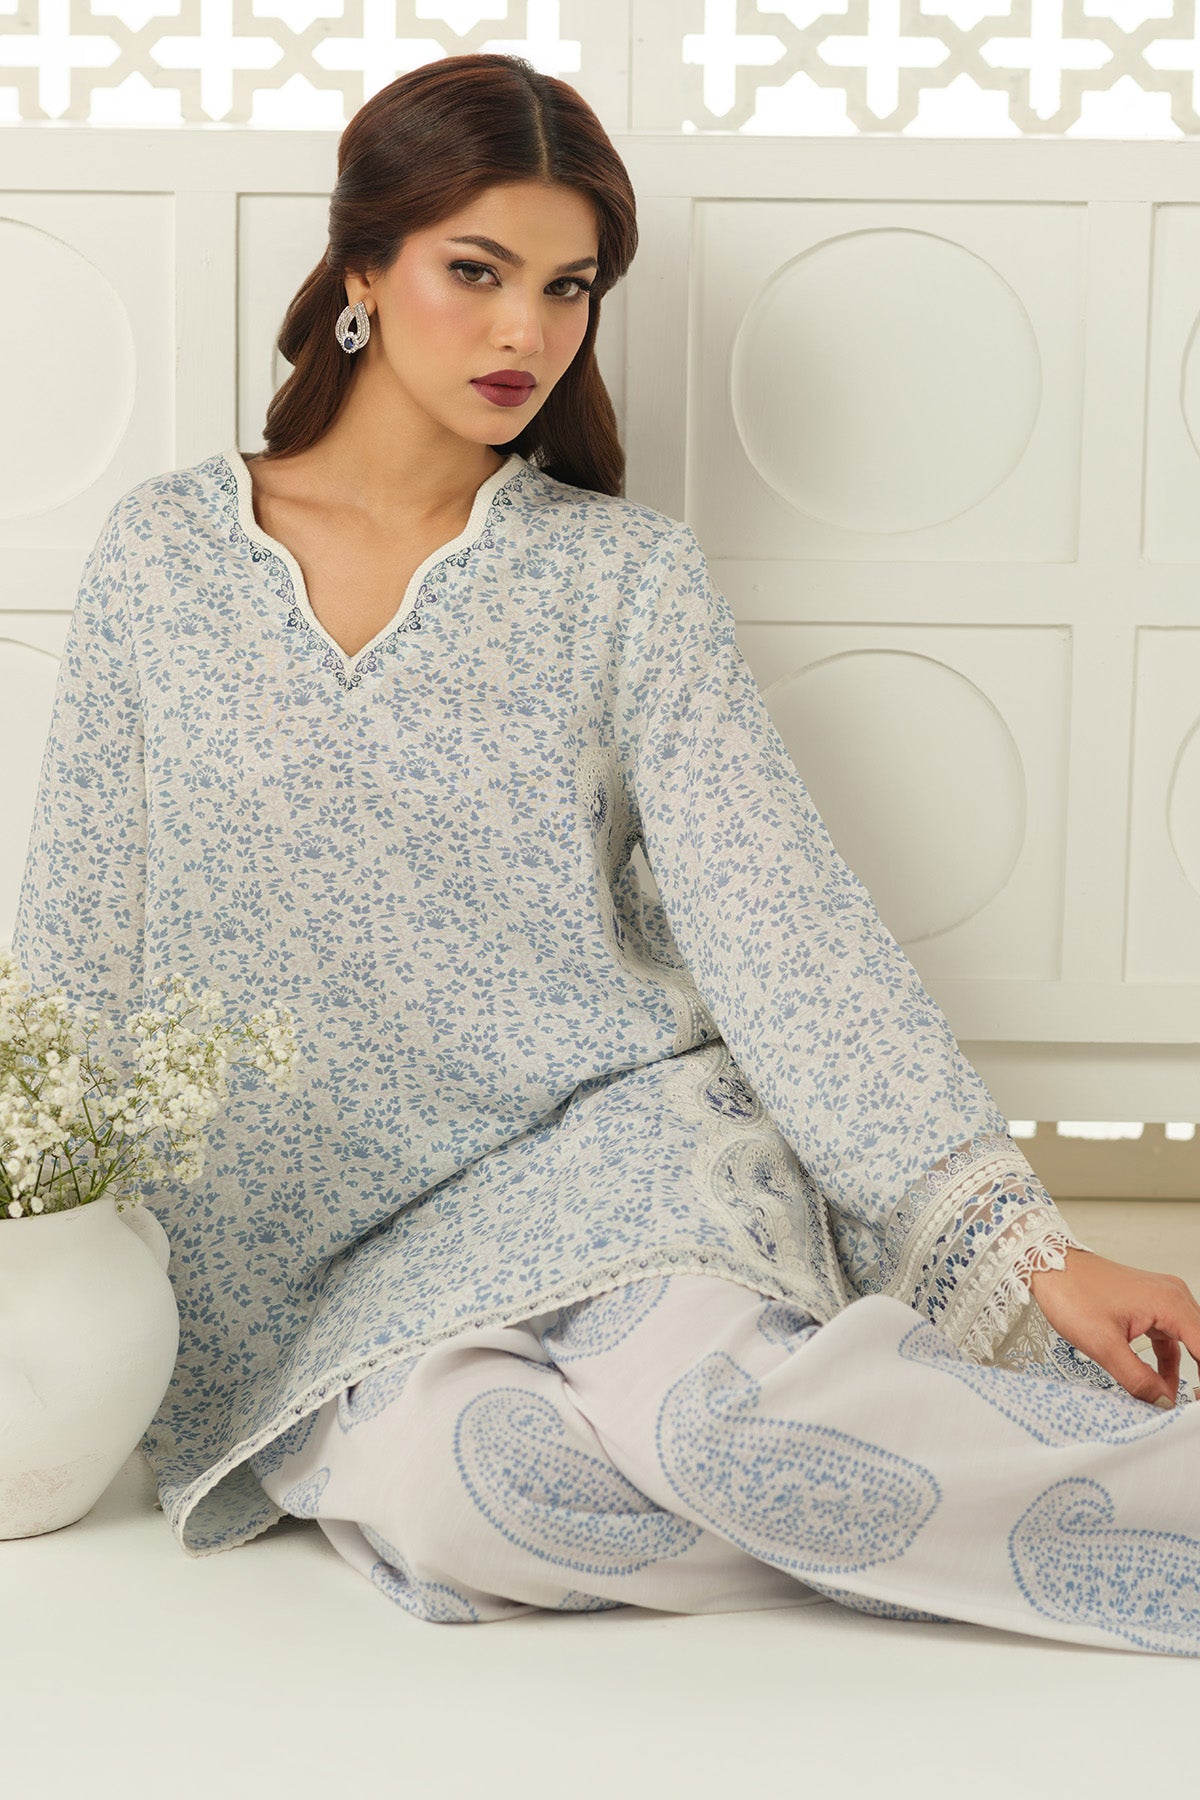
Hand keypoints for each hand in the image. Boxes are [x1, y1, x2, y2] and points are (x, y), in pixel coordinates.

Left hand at [1027, 1249, 1199, 1406]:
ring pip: (1189, 1342)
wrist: (1048, 1265)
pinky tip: (1161, 1383)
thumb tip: (1164, 1402)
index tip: (1197, 1401)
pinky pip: (1170, 1338)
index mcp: (1170, 1303)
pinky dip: (1168, 1361)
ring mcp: (1162, 1299)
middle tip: (1190, 1404)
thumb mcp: (1103, 1345)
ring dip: (1188, 1371)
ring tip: (1179, 1400)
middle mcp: (1173, 1297)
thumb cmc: (1072, 1293)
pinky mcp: (1150, 1305)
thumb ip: (1137, 1378)